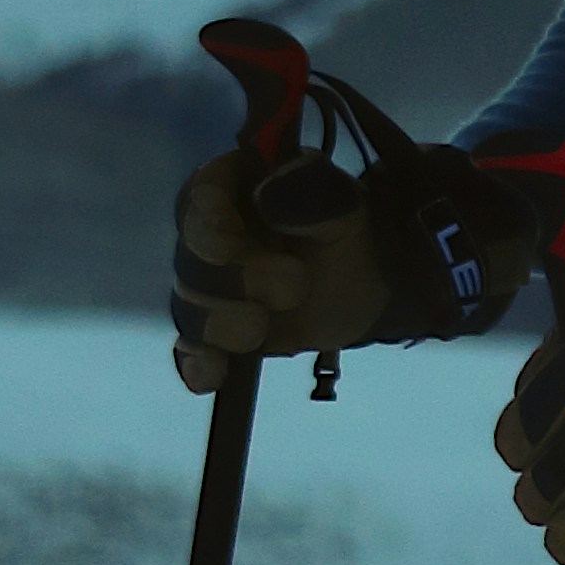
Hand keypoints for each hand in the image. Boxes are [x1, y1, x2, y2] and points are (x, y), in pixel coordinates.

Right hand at [170, 139, 541, 391]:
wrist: (374, 281)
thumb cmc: (352, 229)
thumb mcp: (344, 205)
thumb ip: (310, 193)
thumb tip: (266, 194)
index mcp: (236, 188)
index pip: (200, 197)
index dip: (210, 223)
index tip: (234, 241)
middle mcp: (211, 234)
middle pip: (191, 258)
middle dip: (234, 279)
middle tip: (294, 286)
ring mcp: (212, 287)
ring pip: (190, 306)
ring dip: (222, 322)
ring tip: (261, 329)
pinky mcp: (220, 334)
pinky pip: (193, 350)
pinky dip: (198, 363)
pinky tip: (210, 376)